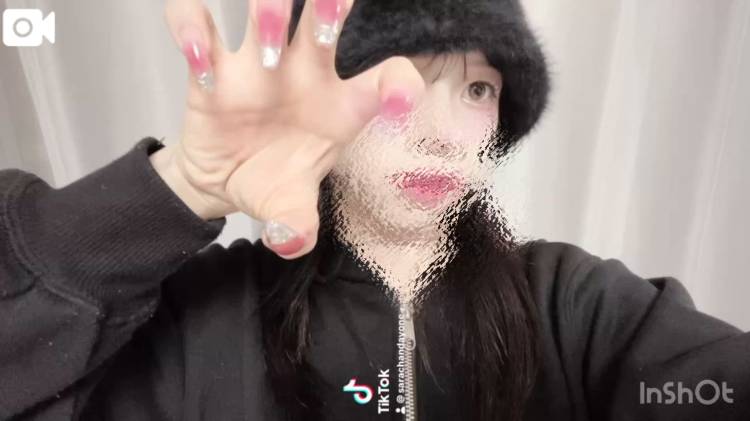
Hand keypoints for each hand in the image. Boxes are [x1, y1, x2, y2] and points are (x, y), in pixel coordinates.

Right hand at [154, 0, 423, 257]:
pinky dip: (191, 30)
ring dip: (269, 14)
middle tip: (328, 24)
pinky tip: (199, 64)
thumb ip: (297, 225)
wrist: (222, 180)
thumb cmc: (272, 182)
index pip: (386, 76)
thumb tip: (289, 240)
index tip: (399, 99)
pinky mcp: (210, 65)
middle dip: (330, 6)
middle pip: (325, 16)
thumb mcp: (289, 209)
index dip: (398, 81)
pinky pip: (196, 25)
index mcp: (341, 105)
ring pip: (266, 7)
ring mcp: (257, 64)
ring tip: (265, 55)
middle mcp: (304, 73)